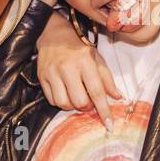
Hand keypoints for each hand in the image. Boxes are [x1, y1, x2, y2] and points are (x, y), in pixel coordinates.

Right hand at [36, 9, 121, 129]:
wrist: (54, 35)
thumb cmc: (79, 49)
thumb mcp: (97, 59)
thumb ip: (107, 79)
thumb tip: (118, 97)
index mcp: (85, 62)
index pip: (97, 91)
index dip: (104, 110)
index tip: (109, 125)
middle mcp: (68, 67)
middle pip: (79, 101)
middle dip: (86, 107)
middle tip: (88, 101)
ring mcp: (52, 72)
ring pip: (63, 103)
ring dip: (72, 106)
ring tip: (76, 97)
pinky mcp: (42, 77)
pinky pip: (52, 100)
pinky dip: (60, 101)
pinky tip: (65, 93)